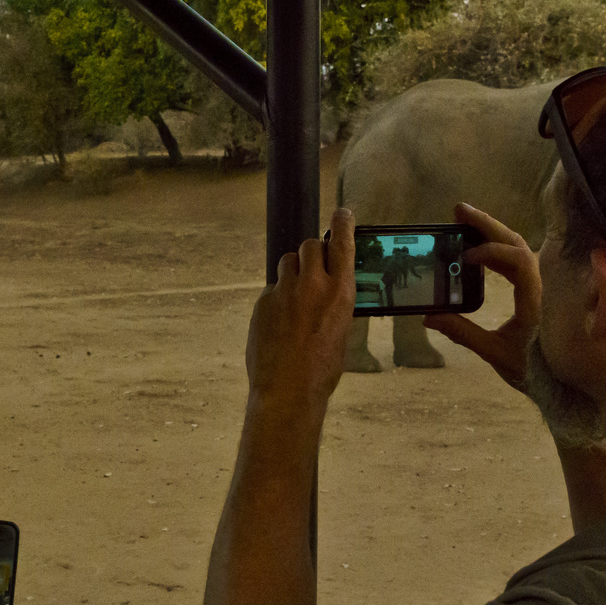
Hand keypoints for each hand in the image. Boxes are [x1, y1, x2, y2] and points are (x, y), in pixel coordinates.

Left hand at [245, 208, 355, 411]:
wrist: (288, 390)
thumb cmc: (323, 369)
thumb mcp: (342, 331)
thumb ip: (336, 303)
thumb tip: (330, 292)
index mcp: (340, 292)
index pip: (342, 243)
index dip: (342, 224)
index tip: (342, 214)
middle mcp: (312, 285)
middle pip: (310, 246)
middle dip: (313, 251)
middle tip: (315, 266)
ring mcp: (284, 291)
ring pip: (288, 262)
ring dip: (294, 270)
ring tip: (297, 294)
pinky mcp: (262, 302)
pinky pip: (272, 288)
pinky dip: (278, 297)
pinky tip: (281, 321)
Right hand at [425, 203, 539, 391]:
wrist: (561, 383)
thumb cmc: (531, 368)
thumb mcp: (494, 352)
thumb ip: (462, 332)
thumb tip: (429, 317)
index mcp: (535, 298)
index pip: (518, 260)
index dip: (490, 252)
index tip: (465, 258)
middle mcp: (540, 285)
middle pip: (517, 243)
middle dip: (487, 224)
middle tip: (458, 211)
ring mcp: (539, 285)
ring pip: (518, 247)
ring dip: (492, 232)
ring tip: (464, 221)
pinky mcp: (534, 289)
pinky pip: (517, 259)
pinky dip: (497, 248)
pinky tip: (477, 248)